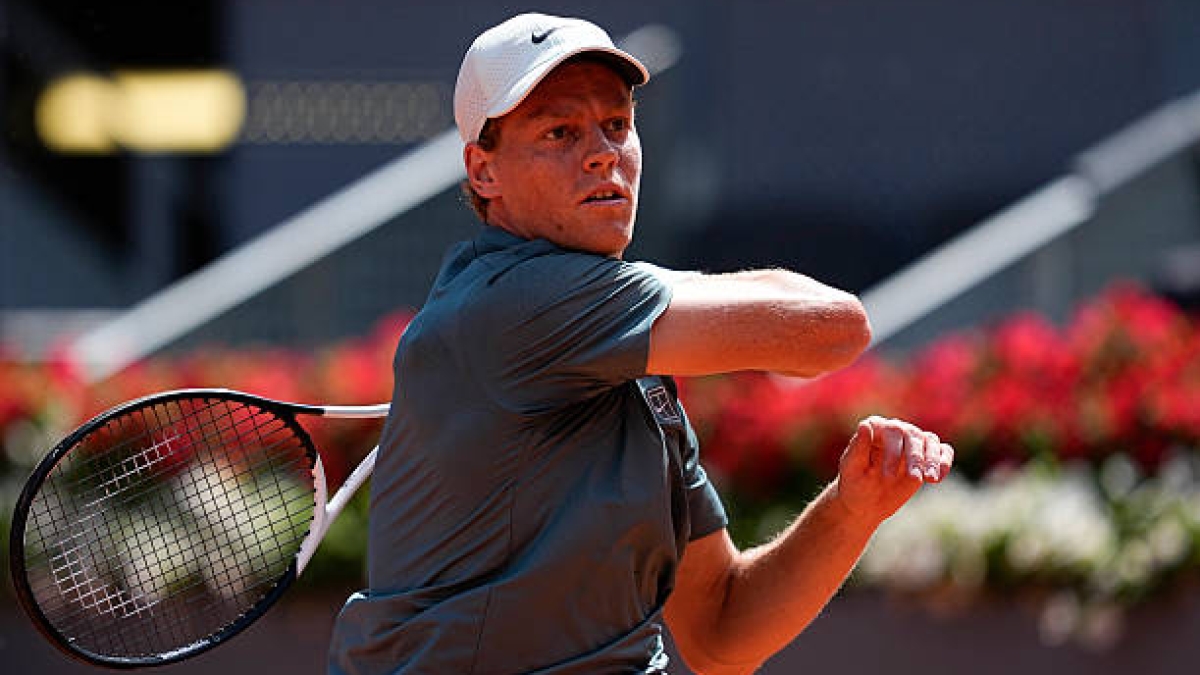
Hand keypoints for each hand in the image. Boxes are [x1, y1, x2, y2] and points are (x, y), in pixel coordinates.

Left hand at [832, 416, 953, 524]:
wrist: (864, 501)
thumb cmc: (854, 482)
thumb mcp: (852, 467)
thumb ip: (859, 446)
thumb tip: (865, 425)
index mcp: (876, 427)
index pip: (891, 431)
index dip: (892, 451)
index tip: (887, 475)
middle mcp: (896, 429)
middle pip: (913, 435)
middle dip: (915, 458)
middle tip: (914, 479)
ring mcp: (913, 442)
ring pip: (931, 441)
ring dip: (933, 460)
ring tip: (931, 479)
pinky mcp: (926, 456)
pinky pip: (943, 451)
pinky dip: (944, 462)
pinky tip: (938, 477)